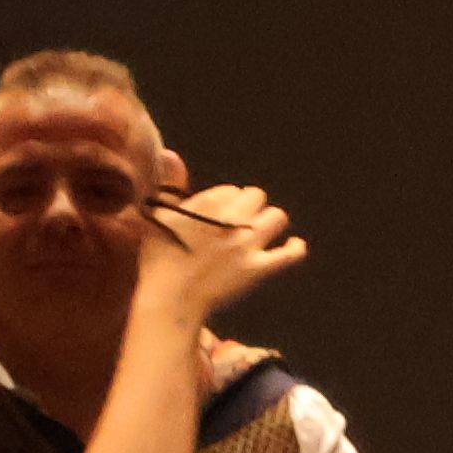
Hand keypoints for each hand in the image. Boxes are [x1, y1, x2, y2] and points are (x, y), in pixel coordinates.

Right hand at [134, 184, 309, 325]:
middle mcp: (232, 218)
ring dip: (269, 220)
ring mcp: (248, 244)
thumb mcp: (157, 215)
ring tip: (258, 229)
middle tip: (238, 220)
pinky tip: (294, 245)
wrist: (170, 298)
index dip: (224, 201)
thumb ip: (171, 183)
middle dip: (248, 205)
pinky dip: (295, 248)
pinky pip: (290, 254)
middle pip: (256, 196)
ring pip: (276, 217)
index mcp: (207, 202)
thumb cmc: (158, 258)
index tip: (214, 215)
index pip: (230, 190)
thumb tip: (171, 153)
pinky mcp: (259, 268)